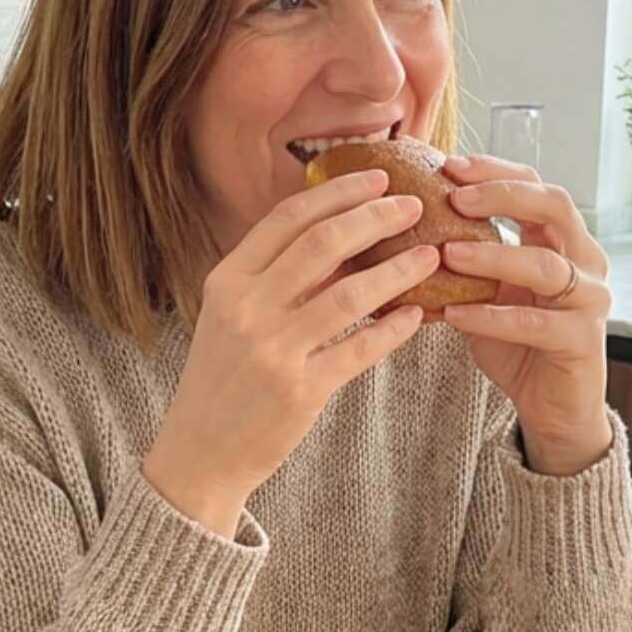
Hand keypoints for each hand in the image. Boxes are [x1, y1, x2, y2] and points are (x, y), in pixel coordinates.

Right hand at [144, 170, 436, 534]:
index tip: (377, 178)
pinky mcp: (300, 391)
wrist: (200, 453)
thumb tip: (341, 236)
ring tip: (431, 255)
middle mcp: (247, 309)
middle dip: (376, 217)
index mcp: (227, 281)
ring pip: (351, 294)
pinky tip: (417, 315)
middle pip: (323, 243)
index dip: (337, 192)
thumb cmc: (222, 379)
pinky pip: (360, 349)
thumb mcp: (230, 317)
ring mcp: (273, 350)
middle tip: (413, 206)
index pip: (287, 219)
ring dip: (398, 270)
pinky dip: (393, 329)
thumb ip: (273, 278)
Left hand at [436, 154, 613, 476]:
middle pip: (555, 206)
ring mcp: (590, 299)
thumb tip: (397, 229)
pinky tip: (454, 314)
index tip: (448, 165)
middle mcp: (586, 261)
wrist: (552, 406)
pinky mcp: (582, 340)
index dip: (494, 171)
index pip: (535, 185)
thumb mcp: (485, 291)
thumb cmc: (515, 343)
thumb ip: (462, 258)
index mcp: (563, 240)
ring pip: (547, 265)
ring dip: (493, 256)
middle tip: (453, 196)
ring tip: (445, 253)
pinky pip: (536, 322)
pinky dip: (492, 316)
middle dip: (502, 195)